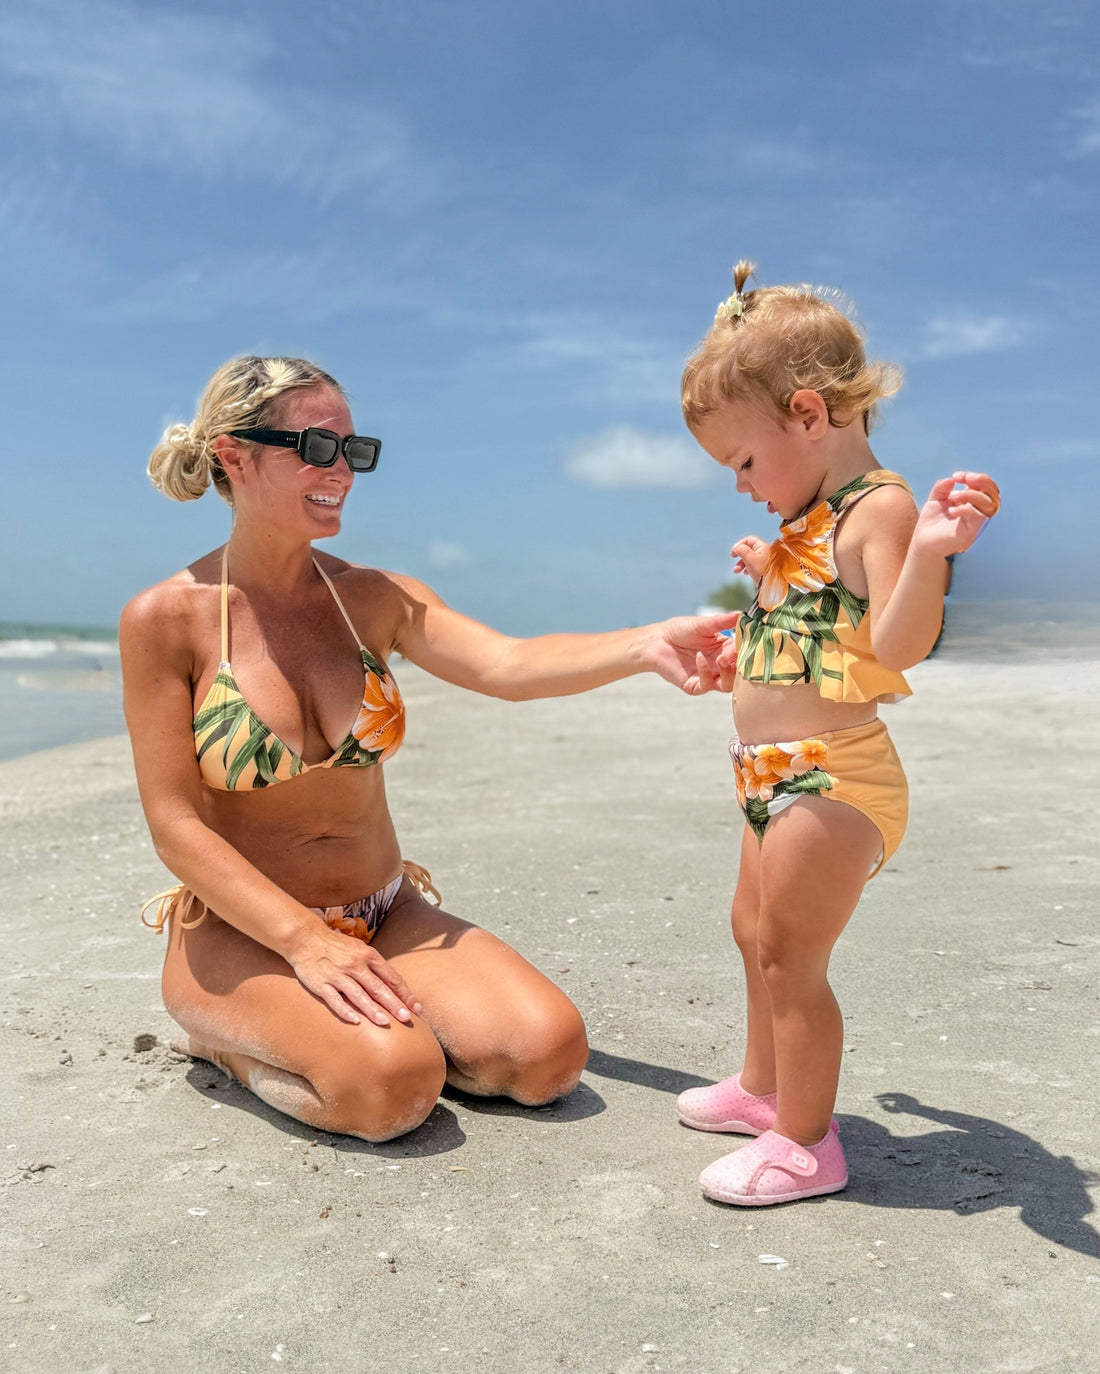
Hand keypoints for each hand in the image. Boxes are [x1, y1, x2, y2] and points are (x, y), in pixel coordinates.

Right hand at [286, 923, 422, 1026]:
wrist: (306, 938)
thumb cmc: (337, 946)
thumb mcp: (360, 948)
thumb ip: (374, 965)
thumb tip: (393, 985)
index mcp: (368, 955)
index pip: (391, 977)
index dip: (404, 993)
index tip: (416, 1006)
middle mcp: (355, 965)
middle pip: (378, 988)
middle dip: (394, 1004)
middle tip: (407, 1018)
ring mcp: (338, 975)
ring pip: (358, 995)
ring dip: (372, 1010)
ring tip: (385, 1022)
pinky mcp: (321, 984)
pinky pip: (335, 1000)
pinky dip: (345, 1010)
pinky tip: (355, 1021)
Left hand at [646, 610, 740, 694]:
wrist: (657, 640)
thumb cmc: (680, 630)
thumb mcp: (703, 624)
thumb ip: (722, 622)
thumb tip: (740, 614)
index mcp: (726, 650)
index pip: (743, 655)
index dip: (747, 652)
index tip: (747, 645)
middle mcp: (720, 665)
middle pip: (739, 674)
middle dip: (739, 666)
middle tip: (733, 655)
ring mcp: (709, 677)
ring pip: (727, 685)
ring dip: (727, 674)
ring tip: (721, 659)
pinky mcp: (695, 685)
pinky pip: (707, 685)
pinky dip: (706, 672)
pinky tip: (699, 658)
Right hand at [731, 535, 769, 581]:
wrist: (774, 584)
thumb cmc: (763, 571)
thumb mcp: (750, 558)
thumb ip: (741, 550)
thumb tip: (735, 547)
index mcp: (762, 546)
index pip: (748, 540)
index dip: (739, 545)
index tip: (733, 553)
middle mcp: (763, 552)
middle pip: (747, 549)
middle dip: (739, 556)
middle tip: (734, 559)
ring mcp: (763, 560)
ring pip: (748, 558)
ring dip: (741, 563)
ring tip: (737, 570)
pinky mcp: (763, 568)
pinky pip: (752, 565)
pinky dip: (746, 568)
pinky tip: (745, 573)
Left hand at [910, 472, 999, 560]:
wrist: (922, 542)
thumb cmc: (930, 523)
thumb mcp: (935, 499)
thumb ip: (942, 487)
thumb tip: (951, 480)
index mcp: (972, 503)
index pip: (986, 487)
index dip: (976, 478)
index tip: (957, 476)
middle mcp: (978, 512)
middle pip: (995, 495)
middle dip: (983, 482)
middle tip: (966, 478)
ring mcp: (977, 523)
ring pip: (990, 505)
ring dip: (973, 495)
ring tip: (953, 496)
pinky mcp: (972, 533)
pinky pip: (979, 517)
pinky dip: (966, 509)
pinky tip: (952, 510)